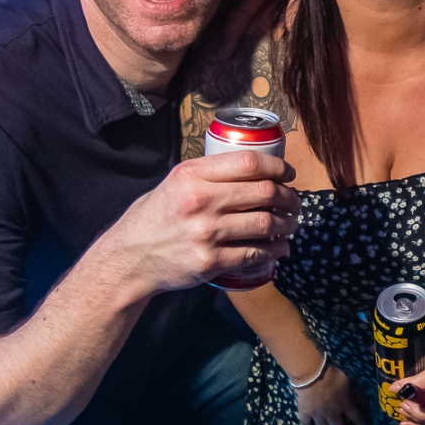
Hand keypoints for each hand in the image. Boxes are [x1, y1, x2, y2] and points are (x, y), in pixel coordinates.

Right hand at [102, 150, 298, 295]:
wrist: (129, 259)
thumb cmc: (154, 218)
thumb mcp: (174, 183)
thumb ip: (208, 174)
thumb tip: (253, 169)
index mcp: (192, 175)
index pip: (248, 163)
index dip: (278, 167)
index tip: (289, 174)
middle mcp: (200, 201)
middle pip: (264, 192)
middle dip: (289, 197)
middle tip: (295, 201)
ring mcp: (206, 233)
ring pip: (265, 224)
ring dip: (287, 224)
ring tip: (291, 224)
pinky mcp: (210, 261)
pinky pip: (254, 253)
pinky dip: (274, 250)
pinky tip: (280, 248)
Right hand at [295, 361, 369, 424]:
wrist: (312, 374)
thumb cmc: (333, 376)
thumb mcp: (350, 381)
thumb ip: (357, 393)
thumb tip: (364, 403)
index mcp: (345, 405)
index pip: (357, 418)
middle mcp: (332, 414)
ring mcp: (318, 415)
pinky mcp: (305, 412)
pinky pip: (306, 422)